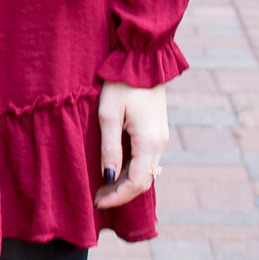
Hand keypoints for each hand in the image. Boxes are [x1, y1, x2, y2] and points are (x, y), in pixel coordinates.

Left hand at [95, 80, 168, 209]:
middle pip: (144, 181)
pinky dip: (132, 169)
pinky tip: (115, 167)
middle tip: (97, 196)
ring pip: (146, 170)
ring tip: (102, 185)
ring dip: (126, 182)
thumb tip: (108, 178)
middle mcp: (160, 142)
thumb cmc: (121, 83)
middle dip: (121, 193)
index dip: (117, 197)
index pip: (136, 183)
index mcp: (149, 140)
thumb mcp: (108, 114)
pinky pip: (147, 158)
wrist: (143, 58)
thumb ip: (109, 148)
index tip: (97, 201)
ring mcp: (162, 136)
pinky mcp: (158, 130)